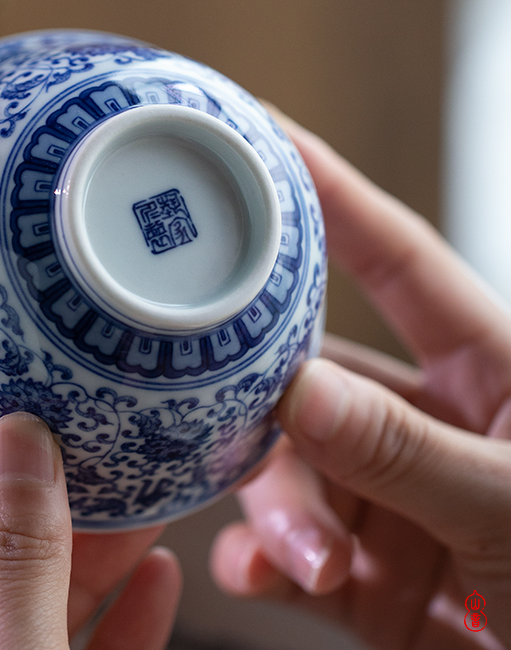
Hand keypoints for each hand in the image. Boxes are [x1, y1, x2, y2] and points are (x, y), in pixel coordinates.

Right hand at [211, 106, 510, 648]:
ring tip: (305, 558)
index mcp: (488, 370)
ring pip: (292, 469)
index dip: (329, 192)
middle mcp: (426, 421)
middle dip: (270, 399)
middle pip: (314, 375)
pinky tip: (256, 576)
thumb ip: (411, 452)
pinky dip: (264, 562)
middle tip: (225, 408)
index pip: (394, 259)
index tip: (257, 133)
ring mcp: (388, 495)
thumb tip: (301, 393)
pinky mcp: (363, 570)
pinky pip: (289, 550)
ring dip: (281, 510)